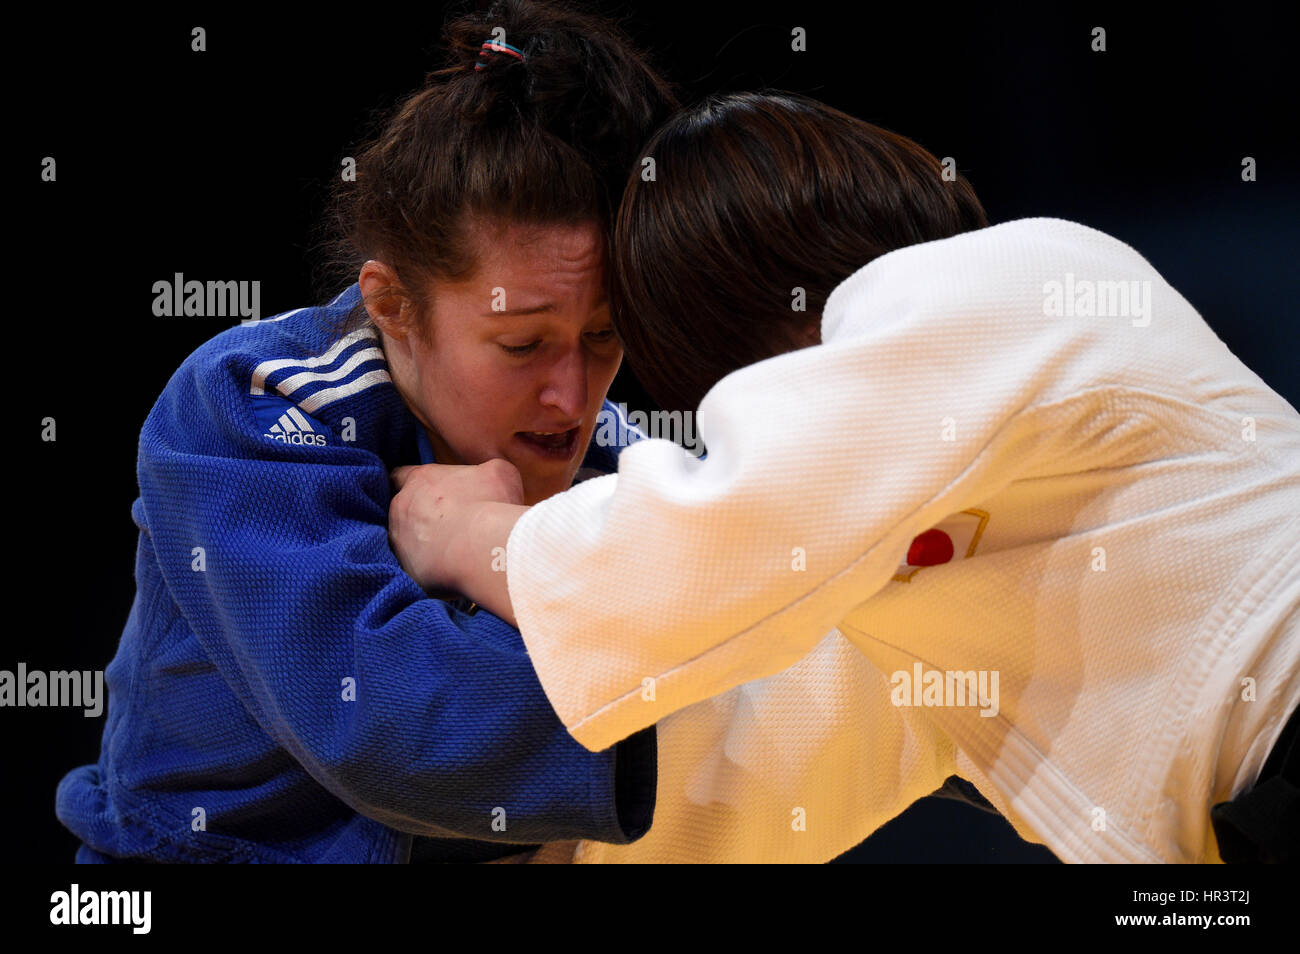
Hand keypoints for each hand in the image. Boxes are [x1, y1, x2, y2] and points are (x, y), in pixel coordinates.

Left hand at [389, 459, 523, 591]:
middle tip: (448, 523)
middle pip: (403, 508)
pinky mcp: (407, 571)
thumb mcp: (499, 473)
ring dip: (423, 543)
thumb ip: (483, 469)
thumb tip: (484, 477)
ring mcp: (399, 541)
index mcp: (421, 479)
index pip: (401, 474)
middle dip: (420, 515)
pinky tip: (450, 570)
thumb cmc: (491, 505)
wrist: (483, 549)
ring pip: (405, 540)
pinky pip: (415, 568)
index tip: (429, 491)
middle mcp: (402, 507)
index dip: (414, 483)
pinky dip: (428, 569)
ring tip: (452, 550)